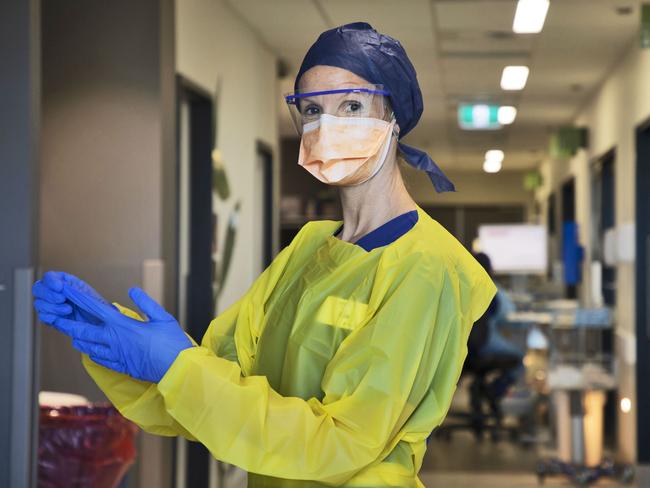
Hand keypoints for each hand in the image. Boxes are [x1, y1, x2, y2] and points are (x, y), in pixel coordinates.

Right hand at [33, 271, 108, 324]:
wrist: (99, 322)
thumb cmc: (95, 305)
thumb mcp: (86, 293)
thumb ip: (72, 288)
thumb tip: (60, 285)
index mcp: (64, 282)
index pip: (48, 277)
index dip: (51, 281)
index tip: (59, 287)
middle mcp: (55, 292)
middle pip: (37, 288)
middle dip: (49, 294)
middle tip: (62, 299)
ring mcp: (51, 305)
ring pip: (38, 303)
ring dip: (52, 307)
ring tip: (68, 310)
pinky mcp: (51, 318)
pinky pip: (42, 316)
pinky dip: (50, 317)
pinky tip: (61, 318)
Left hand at [53, 285, 192, 382]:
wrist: (176, 370)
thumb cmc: (173, 343)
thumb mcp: (163, 317)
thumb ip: (145, 302)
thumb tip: (132, 290)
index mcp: (123, 326)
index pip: (96, 309)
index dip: (80, 298)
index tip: (68, 291)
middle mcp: (114, 340)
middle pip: (83, 331)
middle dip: (68, 323)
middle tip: (55, 318)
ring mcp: (116, 355)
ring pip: (89, 347)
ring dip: (79, 339)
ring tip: (72, 334)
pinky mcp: (120, 366)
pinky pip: (100, 359)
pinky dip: (92, 353)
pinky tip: (90, 351)